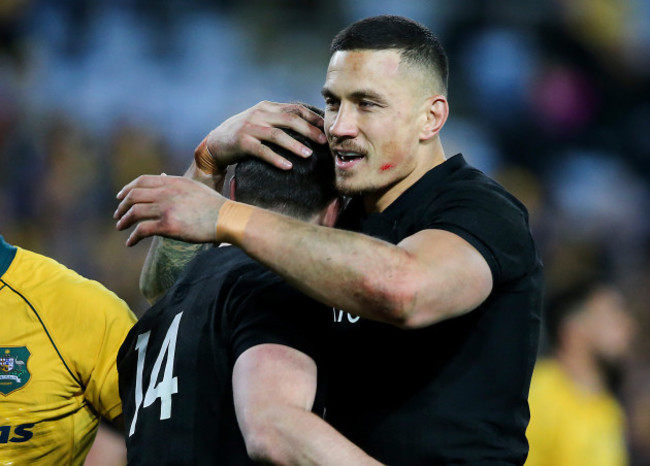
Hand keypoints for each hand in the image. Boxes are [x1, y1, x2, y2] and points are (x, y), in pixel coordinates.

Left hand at [114, 175, 225, 245]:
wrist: (226, 218)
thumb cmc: (214, 206)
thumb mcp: (194, 188)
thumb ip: (177, 185)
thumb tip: (163, 180)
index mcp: (172, 182)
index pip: (142, 181)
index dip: (128, 188)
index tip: (121, 196)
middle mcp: (166, 192)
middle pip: (134, 195)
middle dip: (122, 205)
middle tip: (118, 214)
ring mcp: (166, 208)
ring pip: (134, 212)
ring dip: (124, 220)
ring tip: (120, 227)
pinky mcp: (168, 225)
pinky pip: (142, 230)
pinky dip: (133, 236)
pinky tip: (130, 242)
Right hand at [200, 101, 325, 170]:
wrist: (216, 143)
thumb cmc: (245, 134)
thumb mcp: (262, 120)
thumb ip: (280, 119)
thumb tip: (308, 126)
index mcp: (268, 107)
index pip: (295, 108)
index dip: (312, 117)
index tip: (326, 127)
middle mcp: (260, 114)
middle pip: (290, 119)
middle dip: (309, 130)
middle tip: (323, 142)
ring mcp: (250, 127)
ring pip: (277, 135)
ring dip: (294, 145)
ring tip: (308, 155)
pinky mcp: (242, 142)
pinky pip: (262, 151)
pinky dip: (276, 158)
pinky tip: (287, 166)